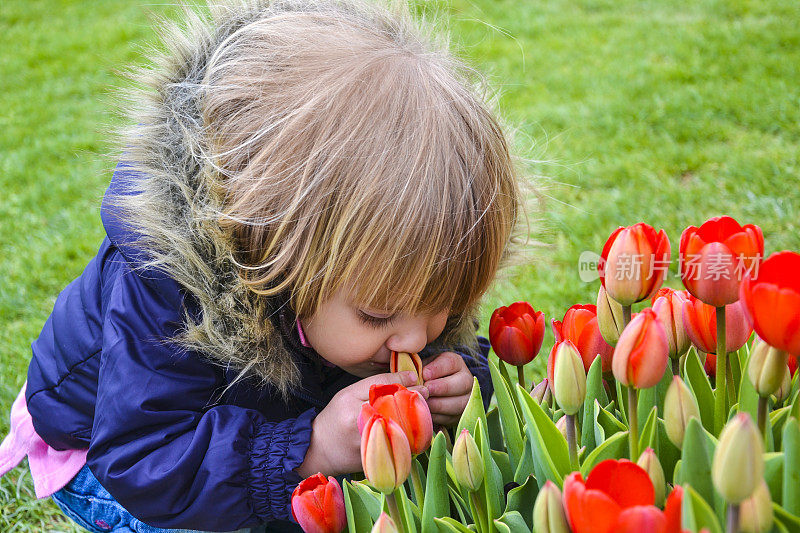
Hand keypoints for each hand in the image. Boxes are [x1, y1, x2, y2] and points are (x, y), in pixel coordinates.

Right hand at [295, 371, 427, 477]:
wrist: (317, 449)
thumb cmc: (335, 418)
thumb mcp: (349, 394)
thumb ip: (377, 383)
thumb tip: (410, 377)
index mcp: (350, 402)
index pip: (382, 386)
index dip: (403, 382)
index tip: (418, 380)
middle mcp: (357, 423)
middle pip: (396, 409)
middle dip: (414, 403)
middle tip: (425, 397)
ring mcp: (365, 444)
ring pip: (400, 431)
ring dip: (416, 423)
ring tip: (422, 415)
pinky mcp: (372, 461)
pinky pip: (398, 450)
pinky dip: (409, 441)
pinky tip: (413, 434)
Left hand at [421, 351, 473, 426]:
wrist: (433, 391)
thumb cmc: (426, 375)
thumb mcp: (424, 366)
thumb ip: (420, 369)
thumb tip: (415, 378)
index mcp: (456, 363)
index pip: (451, 363)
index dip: (438, 369)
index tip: (424, 374)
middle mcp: (466, 380)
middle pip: (462, 383)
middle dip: (442, 388)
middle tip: (426, 390)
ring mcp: (466, 399)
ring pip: (458, 403)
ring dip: (439, 404)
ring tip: (424, 402)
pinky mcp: (459, 415)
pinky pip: (451, 417)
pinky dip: (438, 416)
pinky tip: (426, 413)